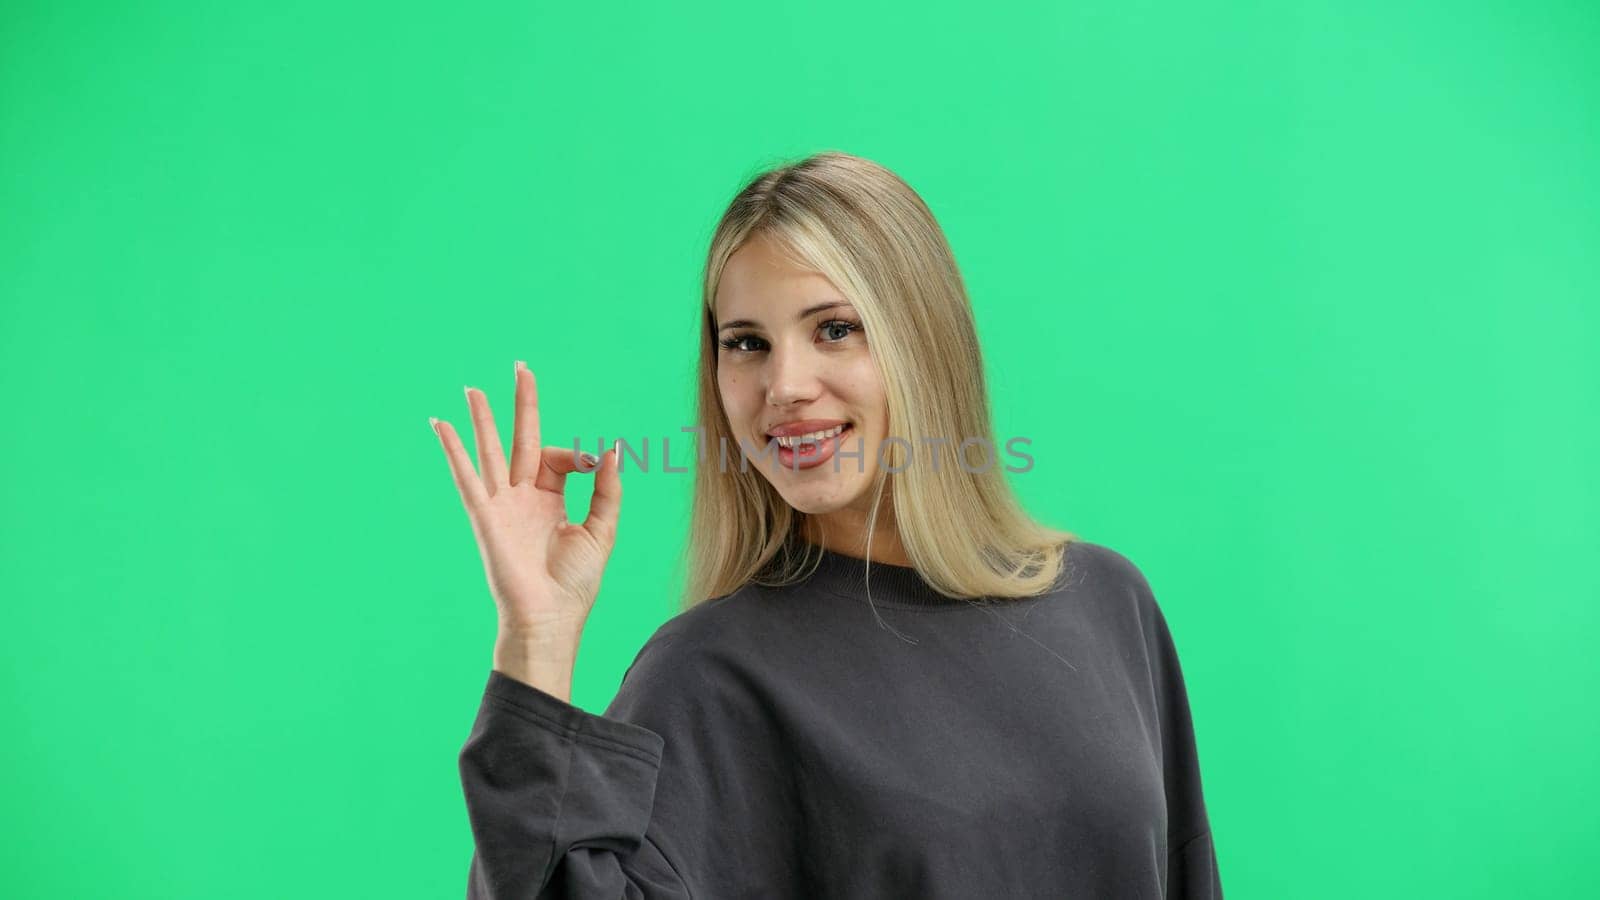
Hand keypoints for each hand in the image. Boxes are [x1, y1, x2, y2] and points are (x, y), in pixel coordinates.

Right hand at [430, 361, 622, 645]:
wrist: (549, 619)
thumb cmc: (574, 584)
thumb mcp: (601, 532)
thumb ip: (608, 491)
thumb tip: (614, 449)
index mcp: (551, 499)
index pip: (559, 458)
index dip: (578, 453)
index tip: (595, 462)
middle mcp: (523, 497)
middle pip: (520, 439)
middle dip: (522, 405)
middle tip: (522, 367)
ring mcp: (501, 504)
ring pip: (490, 451)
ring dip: (482, 419)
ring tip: (473, 388)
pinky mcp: (484, 516)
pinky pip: (467, 477)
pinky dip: (453, 451)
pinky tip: (440, 425)